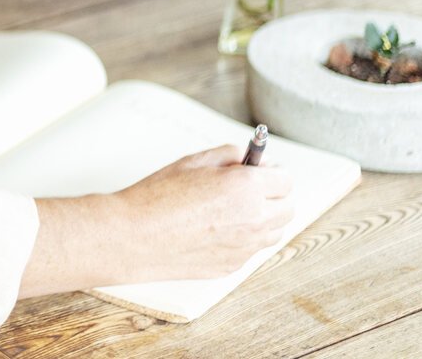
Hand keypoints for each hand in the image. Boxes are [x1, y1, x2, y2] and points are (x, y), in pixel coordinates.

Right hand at [20, 144, 293, 297]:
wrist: (133, 237)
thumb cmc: (157, 196)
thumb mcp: (193, 161)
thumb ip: (228, 155)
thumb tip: (248, 159)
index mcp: (246, 188)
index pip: (285, 180)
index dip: (270, 172)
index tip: (257, 170)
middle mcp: (254, 220)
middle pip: (288, 208)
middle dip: (274, 195)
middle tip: (248, 188)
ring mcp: (245, 247)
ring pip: (274, 232)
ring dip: (263, 218)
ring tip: (231, 209)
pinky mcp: (232, 266)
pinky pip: (251, 249)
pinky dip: (243, 237)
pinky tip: (214, 228)